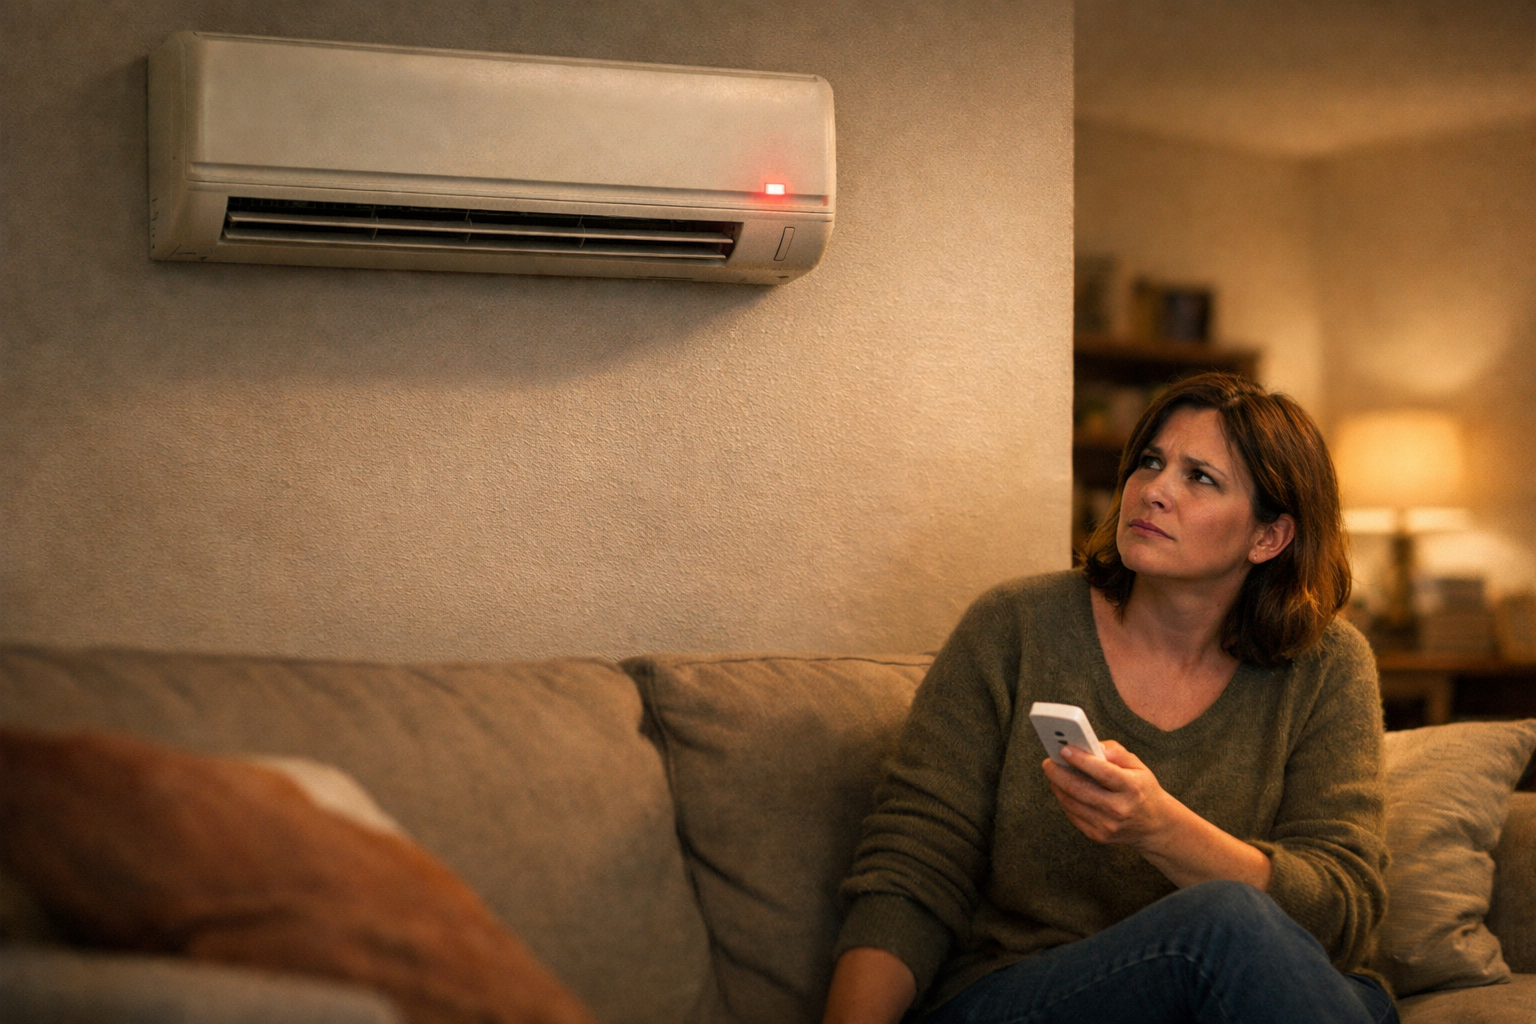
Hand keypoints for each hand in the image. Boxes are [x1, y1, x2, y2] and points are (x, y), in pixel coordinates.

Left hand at [1041, 741, 1175, 848]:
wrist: (1155, 825)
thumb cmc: (1143, 790)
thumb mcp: (1138, 766)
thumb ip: (1116, 752)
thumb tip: (1093, 746)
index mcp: (1133, 788)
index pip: (1102, 772)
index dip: (1080, 760)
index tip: (1064, 749)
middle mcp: (1120, 809)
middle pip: (1080, 789)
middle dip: (1059, 773)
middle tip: (1048, 761)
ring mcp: (1109, 825)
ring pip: (1072, 803)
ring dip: (1057, 786)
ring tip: (1053, 772)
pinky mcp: (1099, 836)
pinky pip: (1073, 815)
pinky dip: (1064, 800)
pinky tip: (1062, 789)